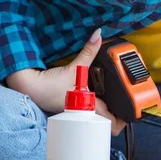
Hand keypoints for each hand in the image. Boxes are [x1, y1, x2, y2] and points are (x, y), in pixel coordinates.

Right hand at [5, 28, 126, 135]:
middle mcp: (85, 113)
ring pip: (99, 113)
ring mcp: (78, 111)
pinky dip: (95, 99)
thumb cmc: (48, 86)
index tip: (133, 110)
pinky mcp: (72, 104)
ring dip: (108, 105)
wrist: (27, 88)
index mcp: (89, 109)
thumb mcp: (74, 68)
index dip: (125, 120)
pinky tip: (98, 89)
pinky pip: (89, 105)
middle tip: (126, 98)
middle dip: (119, 111)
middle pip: (109, 120)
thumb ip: (88, 52)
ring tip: (116, 93)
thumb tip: (98, 36)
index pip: (112, 124)